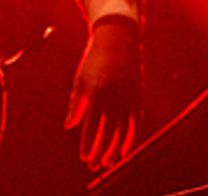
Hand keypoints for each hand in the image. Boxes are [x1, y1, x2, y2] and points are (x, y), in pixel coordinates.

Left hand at [65, 16, 140, 172]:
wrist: (118, 41)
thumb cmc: (93, 61)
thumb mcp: (80, 80)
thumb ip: (76, 105)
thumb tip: (69, 127)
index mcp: (95, 92)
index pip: (90, 126)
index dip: (87, 144)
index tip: (84, 157)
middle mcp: (113, 97)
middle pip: (106, 133)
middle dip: (99, 151)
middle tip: (93, 165)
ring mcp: (128, 98)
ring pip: (122, 132)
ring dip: (114, 150)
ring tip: (107, 163)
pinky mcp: (138, 98)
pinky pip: (136, 125)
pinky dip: (131, 139)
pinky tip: (124, 152)